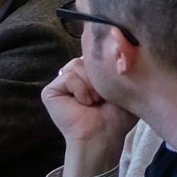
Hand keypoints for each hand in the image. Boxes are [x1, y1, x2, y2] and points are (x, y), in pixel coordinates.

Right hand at [42, 57, 135, 176]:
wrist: (105, 134)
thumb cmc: (119, 114)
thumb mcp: (126, 84)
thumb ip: (122, 63)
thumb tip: (123, 42)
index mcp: (92, 71)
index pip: (97, 52)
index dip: (108, 62)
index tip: (116, 75)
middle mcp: (76, 74)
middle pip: (88, 56)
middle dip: (101, 75)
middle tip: (105, 96)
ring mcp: (62, 82)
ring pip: (78, 64)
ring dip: (93, 85)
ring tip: (96, 101)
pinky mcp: (50, 91)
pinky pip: (68, 76)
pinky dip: (81, 90)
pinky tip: (85, 103)